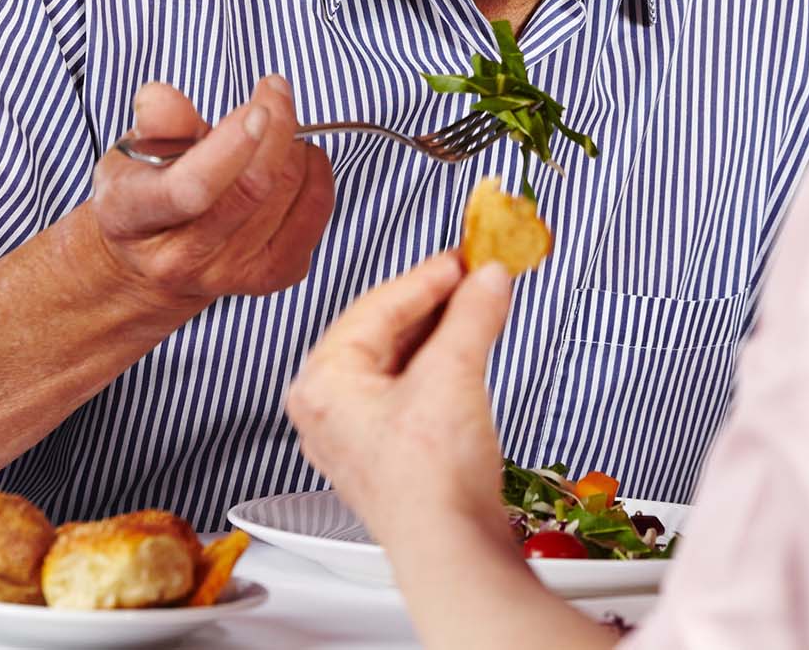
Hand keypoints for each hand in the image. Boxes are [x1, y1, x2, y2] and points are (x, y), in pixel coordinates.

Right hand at [87, 75, 334, 310]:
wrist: (151, 265)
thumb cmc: (145, 193)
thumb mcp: (131, 153)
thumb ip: (155, 123)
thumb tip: (162, 97)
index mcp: (133, 218)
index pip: (192, 187)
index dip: (233, 145)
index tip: (260, 106)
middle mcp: (180, 257)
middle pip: (253, 188)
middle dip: (277, 127)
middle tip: (274, 91)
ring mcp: (227, 274)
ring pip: (288, 193)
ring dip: (294, 145)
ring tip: (275, 128)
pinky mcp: (270, 277)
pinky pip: (315, 213)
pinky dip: (316, 173)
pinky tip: (298, 157)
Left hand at [287, 253, 514, 551]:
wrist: (452, 551)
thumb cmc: (428, 482)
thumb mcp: (453, 373)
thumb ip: (471, 313)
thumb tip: (487, 278)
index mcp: (321, 383)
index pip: (375, 306)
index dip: (427, 276)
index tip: (464, 255)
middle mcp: (327, 408)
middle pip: (384, 331)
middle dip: (436, 303)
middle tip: (476, 275)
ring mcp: (354, 433)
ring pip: (398, 360)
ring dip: (442, 332)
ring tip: (480, 306)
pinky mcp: (386, 452)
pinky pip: (409, 388)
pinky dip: (441, 364)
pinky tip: (470, 349)